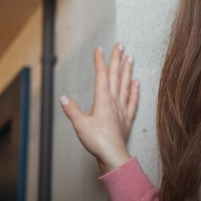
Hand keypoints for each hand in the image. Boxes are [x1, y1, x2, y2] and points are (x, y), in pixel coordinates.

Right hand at [60, 43, 138, 172]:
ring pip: (126, 84)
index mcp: (103, 100)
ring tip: (131, 58)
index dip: (100, 61)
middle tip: (121, 45)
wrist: (113, 155)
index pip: (102, 76)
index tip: (99, 49)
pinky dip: (135, 89)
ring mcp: (122, 108)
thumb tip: (63, 98)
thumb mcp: (79, 125)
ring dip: (128, 70)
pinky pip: (133, 100)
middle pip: (116, 75)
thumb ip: (72, 110)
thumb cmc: (97, 141)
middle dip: (118, 59)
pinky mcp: (127, 117)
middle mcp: (114, 101)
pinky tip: (137, 82)